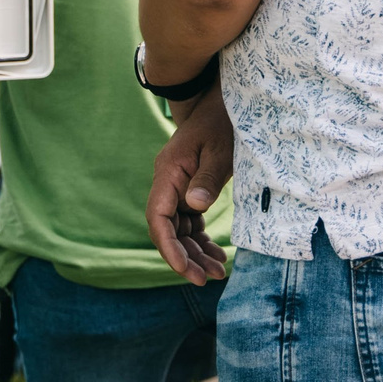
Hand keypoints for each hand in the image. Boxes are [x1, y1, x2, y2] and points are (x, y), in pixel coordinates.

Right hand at [148, 83, 233, 284]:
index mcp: (168, 172)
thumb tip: (194, 206)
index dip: (168, 247)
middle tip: (205, 280)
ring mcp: (179, 187)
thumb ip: (208, 178)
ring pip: (180, 229)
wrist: (224, 102)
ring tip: (217, 272)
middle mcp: (168, 182)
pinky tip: (217, 256)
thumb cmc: (222, 122)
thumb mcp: (220, 149)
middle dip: (184, 257)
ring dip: (195, 252)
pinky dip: (201, 239)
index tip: (185, 270)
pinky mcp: (191, 190)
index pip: (158, 218)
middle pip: (168, 229)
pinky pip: (191, 222)